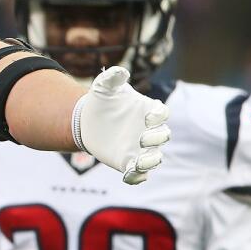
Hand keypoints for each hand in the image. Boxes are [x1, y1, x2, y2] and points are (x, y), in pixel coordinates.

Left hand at [73, 66, 170, 183]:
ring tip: (140, 161)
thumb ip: (112, 77)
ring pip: (155, 158)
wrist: (87, 120)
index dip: (159, 116)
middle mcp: (148, 130)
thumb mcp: (103, 86)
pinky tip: (128, 176)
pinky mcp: (127, 161)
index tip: (146, 117)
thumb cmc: (101, 101)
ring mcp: (139, 148)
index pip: (162, 113)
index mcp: (147, 110)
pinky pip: (138, 174)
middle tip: (141, 138)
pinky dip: (136, 177)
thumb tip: (121, 71)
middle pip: (163, 136)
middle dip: (156, 138)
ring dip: (151, 161)